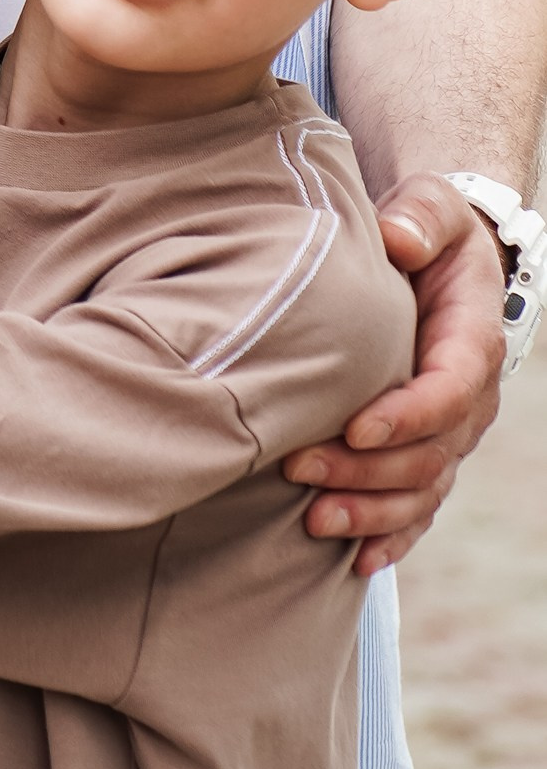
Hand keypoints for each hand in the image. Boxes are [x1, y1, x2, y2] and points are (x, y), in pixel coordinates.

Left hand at [284, 175, 506, 572]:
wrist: (434, 258)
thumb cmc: (425, 229)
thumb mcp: (431, 205)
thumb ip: (419, 216)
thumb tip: (396, 239)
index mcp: (471, 340)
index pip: (451, 390)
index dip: (408, 415)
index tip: (355, 426)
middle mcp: (468, 398)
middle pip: (430, 454)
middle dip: (367, 470)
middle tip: (297, 469)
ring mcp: (449, 434)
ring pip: (422, 491)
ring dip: (370, 512)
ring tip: (313, 523)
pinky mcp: (425, 453)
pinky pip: (418, 509)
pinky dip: (390, 537)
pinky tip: (355, 562)